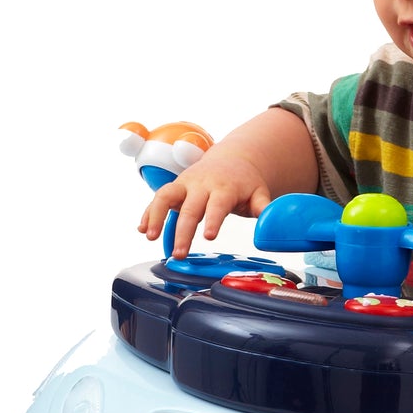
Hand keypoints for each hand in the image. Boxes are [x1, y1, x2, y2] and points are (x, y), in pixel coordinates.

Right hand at [138, 152, 273, 257]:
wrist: (232, 159)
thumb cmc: (245, 182)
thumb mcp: (259, 193)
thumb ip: (263, 208)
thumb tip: (270, 225)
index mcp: (224, 188)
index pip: (217, 205)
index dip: (212, 220)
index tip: (209, 237)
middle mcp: (201, 184)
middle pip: (189, 208)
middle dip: (183, 231)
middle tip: (180, 254)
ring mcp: (185, 184)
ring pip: (165, 196)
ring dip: (155, 216)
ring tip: (148, 236)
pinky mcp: (175, 187)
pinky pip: (158, 198)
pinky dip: (148, 212)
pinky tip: (142, 228)